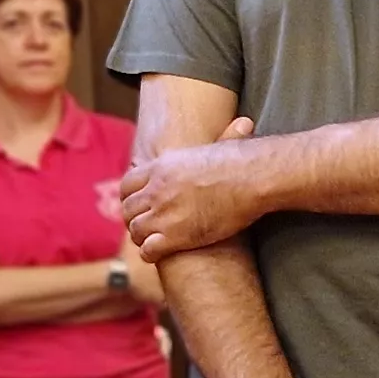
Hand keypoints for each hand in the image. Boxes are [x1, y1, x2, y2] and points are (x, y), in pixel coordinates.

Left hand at [117, 117, 267, 261]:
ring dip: (142, 237)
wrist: (252, 179)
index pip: (127, 184)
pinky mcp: (175, 236)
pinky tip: (159, 253)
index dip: (130, 197)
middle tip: (145, 225)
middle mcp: (156, 190)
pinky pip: (148, 250)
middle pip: (128, 209)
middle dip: (134, 219)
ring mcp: (164, 214)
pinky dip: (150, 254)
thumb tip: (245, 124)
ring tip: (152, 241)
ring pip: (135, 230)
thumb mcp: (220, 144)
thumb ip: (217, 139)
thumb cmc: (242, 161)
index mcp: (161, 167)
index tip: (138, 204)